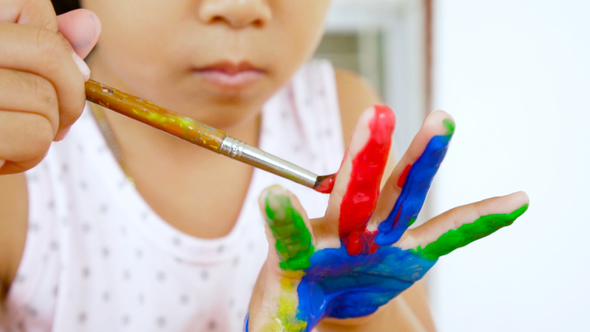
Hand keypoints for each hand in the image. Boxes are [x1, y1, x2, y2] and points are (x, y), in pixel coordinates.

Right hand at [0, 0, 100, 173]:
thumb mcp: (14, 72)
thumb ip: (46, 46)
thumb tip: (90, 23)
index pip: (31, 7)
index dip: (60, 47)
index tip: (67, 76)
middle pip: (47, 53)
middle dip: (71, 94)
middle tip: (62, 119)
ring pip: (44, 98)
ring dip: (48, 129)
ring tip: (21, 138)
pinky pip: (34, 135)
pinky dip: (32, 154)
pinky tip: (7, 155)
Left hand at [247, 106, 528, 331]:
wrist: (326, 295)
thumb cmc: (296, 298)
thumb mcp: (280, 316)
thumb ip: (275, 321)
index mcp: (301, 250)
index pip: (289, 234)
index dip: (282, 220)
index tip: (271, 199)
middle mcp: (343, 231)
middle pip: (354, 190)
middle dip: (365, 155)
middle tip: (376, 114)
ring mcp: (380, 235)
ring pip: (401, 193)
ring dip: (421, 159)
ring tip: (443, 122)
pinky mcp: (411, 249)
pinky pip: (449, 232)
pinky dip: (480, 219)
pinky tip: (514, 201)